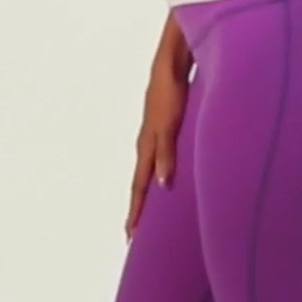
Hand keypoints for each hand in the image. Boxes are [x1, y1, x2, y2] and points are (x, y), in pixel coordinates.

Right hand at [126, 60, 185, 238]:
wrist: (169, 67)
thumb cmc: (170, 96)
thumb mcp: (169, 127)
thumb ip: (166, 155)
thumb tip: (161, 185)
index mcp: (146, 148)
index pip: (139, 186)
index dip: (136, 211)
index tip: (131, 235)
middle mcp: (146, 145)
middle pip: (139, 182)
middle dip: (137, 208)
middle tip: (133, 232)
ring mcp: (153, 135)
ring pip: (147, 171)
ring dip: (145, 192)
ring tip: (146, 211)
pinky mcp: (163, 127)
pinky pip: (157, 158)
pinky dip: (156, 173)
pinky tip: (164, 176)